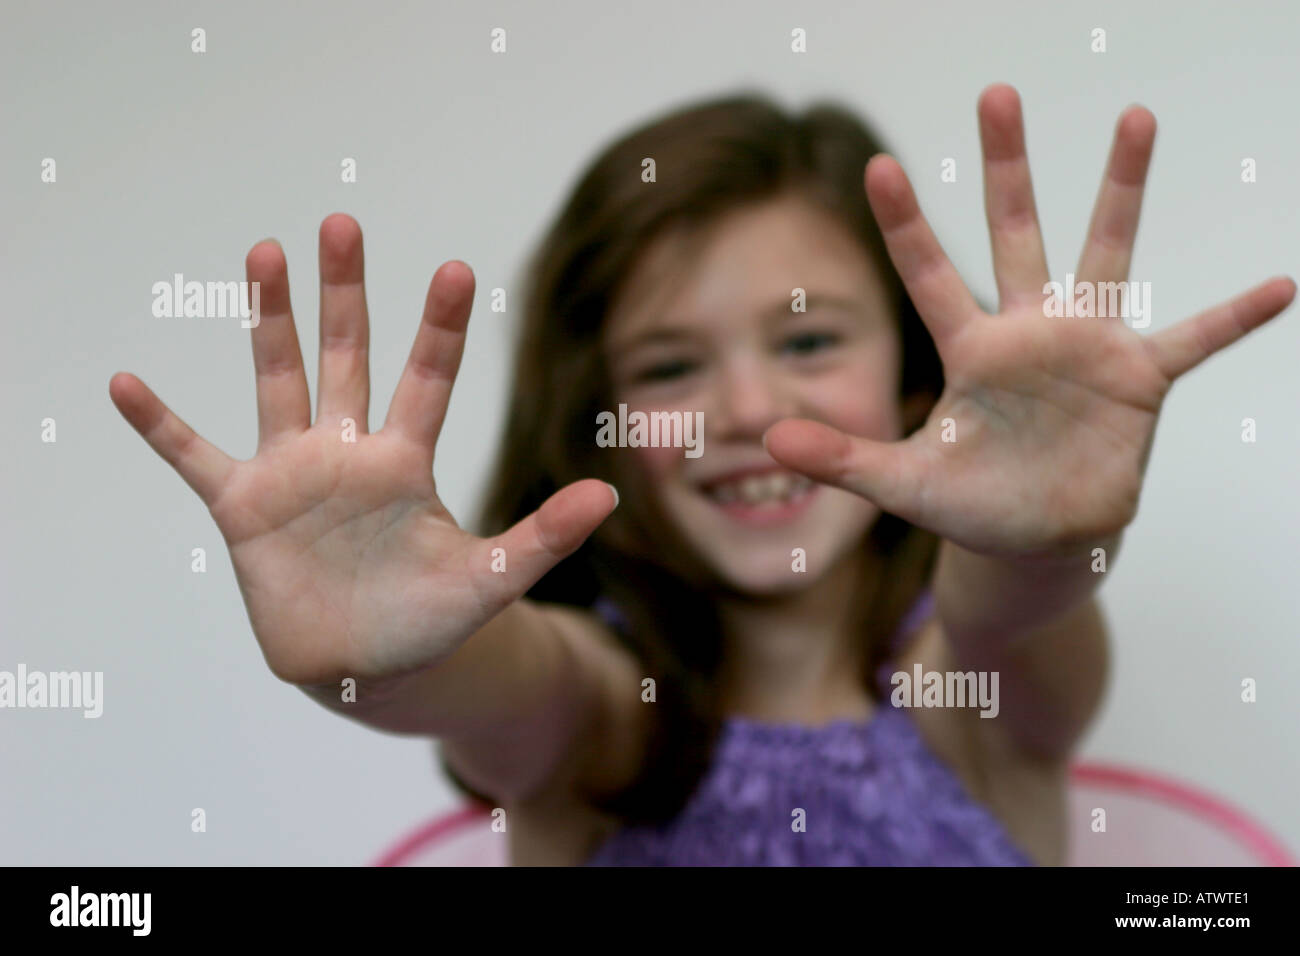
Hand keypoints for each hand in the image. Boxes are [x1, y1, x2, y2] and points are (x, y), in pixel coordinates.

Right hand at [110, 215, 615, 685]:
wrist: (366, 666)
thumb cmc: (429, 621)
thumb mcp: (491, 581)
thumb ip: (543, 537)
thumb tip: (608, 495)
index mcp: (407, 461)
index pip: (428, 379)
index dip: (439, 327)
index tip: (457, 269)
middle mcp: (349, 452)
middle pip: (346, 356)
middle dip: (345, 293)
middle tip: (343, 223)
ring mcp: (293, 474)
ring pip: (278, 381)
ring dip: (268, 321)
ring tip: (264, 252)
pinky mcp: (244, 509)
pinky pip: (193, 456)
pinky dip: (159, 424)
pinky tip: (125, 382)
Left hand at [764, 84, 1294, 559]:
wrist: (1035, 536)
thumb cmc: (969, 504)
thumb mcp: (899, 483)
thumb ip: (841, 457)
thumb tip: (771, 435)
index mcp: (968, 349)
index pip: (928, 274)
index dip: (905, 223)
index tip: (878, 164)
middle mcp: (1026, 330)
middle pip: (1014, 231)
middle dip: (1007, 166)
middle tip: (996, 91)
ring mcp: (1085, 347)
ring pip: (1103, 251)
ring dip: (1118, 189)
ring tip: (1133, 118)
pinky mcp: (1138, 380)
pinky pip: (1192, 339)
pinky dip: (1232, 317)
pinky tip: (1279, 286)